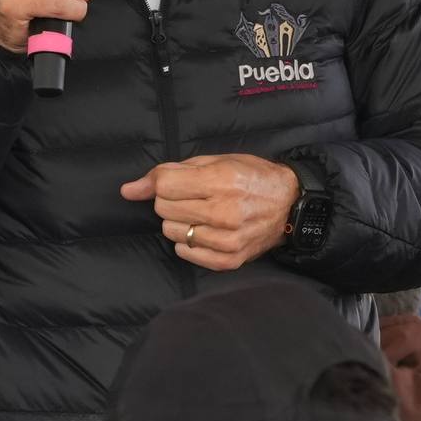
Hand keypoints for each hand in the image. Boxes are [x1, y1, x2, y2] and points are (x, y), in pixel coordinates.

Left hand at [122, 154, 303, 270]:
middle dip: (171, 200)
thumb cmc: (253, 177)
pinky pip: (186, 253)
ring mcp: (227, 239)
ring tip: (201, 213)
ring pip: (172, 232)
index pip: (163, 187)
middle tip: (193, 196)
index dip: (161, 183)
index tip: (172, 182)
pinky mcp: (229, 260)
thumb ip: (171, 172)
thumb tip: (129, 190)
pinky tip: (204, 231)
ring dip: (180, 221)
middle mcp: (224, 212)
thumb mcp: (217, 161)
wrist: (291, 205)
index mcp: (221, 181)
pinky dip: (188, 242)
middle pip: (164, 209)